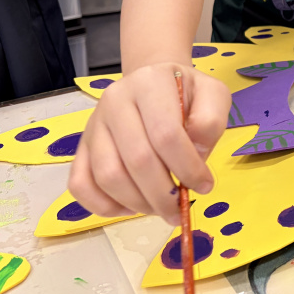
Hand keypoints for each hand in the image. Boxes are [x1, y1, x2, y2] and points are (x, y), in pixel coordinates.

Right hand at [69, 64, 230, 224]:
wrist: (152, 84)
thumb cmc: (185, 93)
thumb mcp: (213, 95)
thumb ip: (211, 121)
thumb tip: (196, 155)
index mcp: (149, 84)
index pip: (165, 134)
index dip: (187, 167)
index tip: (204, 186)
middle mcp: (115, 100)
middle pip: (137, 159)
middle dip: (163, 194)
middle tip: (180, 210)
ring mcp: (94, 124)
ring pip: (107, 176)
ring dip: (137, 203)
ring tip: (160, 208)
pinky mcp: (81, 147)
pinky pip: (81, 185)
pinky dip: (104, 206)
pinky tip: (132, 206)